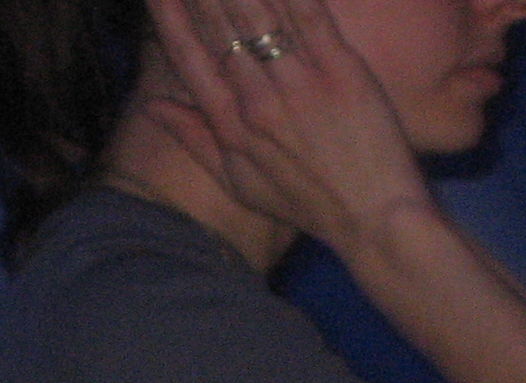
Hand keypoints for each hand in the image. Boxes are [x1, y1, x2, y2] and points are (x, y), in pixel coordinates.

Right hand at [133, 0, 433, 253]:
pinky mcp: (340, 70)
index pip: (188, 58)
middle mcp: (258, 100)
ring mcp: (299, 83)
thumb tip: (152, 106)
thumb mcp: (241, 183)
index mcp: (231, 125)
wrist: (373, 218)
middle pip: (219, 25)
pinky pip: (307, 14)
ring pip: (257, 14)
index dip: (168, 17)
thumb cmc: (308, 203)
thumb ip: (194, 139)